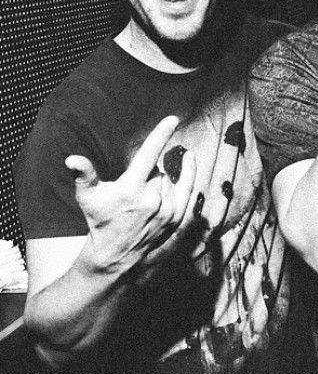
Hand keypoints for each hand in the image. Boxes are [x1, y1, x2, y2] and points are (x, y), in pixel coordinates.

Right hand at [66, 116, 197, 279]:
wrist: (115, 255)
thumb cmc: (99, 220)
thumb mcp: (87, 197)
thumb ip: (84, 175)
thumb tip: (71, 160)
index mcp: (130, 190)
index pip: (148, 155)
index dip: (160, 134)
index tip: (172, 119)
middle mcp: (152, 200)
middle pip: (156, 169)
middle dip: (146, 172)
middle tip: (131, 188)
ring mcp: (167, 210)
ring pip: (168, 179)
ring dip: (158, 180)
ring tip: (142, 196)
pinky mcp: (177, 218)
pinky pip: (188, 188)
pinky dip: (189, 174)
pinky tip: (190, 158)